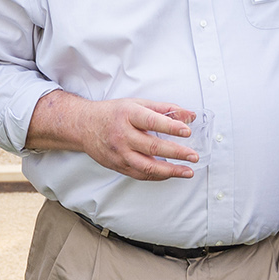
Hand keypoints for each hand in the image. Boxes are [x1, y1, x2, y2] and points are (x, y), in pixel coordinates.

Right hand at [71, 98, 197, 180]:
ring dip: (170, 171)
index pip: (152, 121)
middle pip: (152, 146)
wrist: (84, 126)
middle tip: (193, 155)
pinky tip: (170, 174)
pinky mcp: (118, 165)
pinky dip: (158, 175)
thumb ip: (164, 109)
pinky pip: (141, 174)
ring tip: (187, 171)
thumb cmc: (113, 113)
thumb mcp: (137, 104)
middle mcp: (123, 135)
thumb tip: (189, 115)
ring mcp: (120, 153)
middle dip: (176, 153)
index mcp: (128, 115)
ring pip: (147, 166)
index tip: (187, 131)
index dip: (171, 127)